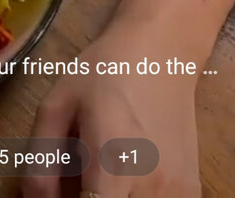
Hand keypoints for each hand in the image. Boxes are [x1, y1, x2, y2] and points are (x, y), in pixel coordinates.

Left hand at [23, 23, 200, 195]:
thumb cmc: (104, 71)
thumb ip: (41, 161)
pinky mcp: (192, 193)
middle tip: (83, 178)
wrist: (163, 51)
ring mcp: (178, 194)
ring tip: (106, 175)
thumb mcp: (58, 104)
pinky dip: (138, 197)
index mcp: (112, 163)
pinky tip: (131, 175)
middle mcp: (151, 187)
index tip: (67, 188)